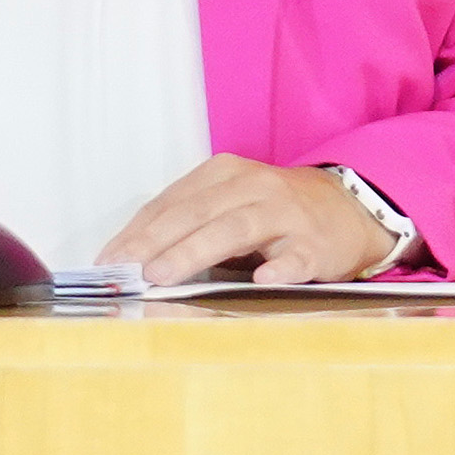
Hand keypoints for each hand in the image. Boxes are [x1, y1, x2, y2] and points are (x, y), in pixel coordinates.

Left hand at [103, 154, 398, 289]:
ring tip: (164, 274)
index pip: (172, 203)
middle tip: (126, 269)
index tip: (107, 260)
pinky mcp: (315, 244)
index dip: (136, 232)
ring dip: (195, 251)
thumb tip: (131, 258)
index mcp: (225, 174)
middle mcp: (253, 186)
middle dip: (155, 242)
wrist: (347, 210)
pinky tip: (263, 280)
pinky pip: (295, 256)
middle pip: (196, 213)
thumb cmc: (274, 213)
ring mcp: (286, 214)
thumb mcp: (228, 204)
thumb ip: (187, 224)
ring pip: (235, 229)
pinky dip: (280, 267)